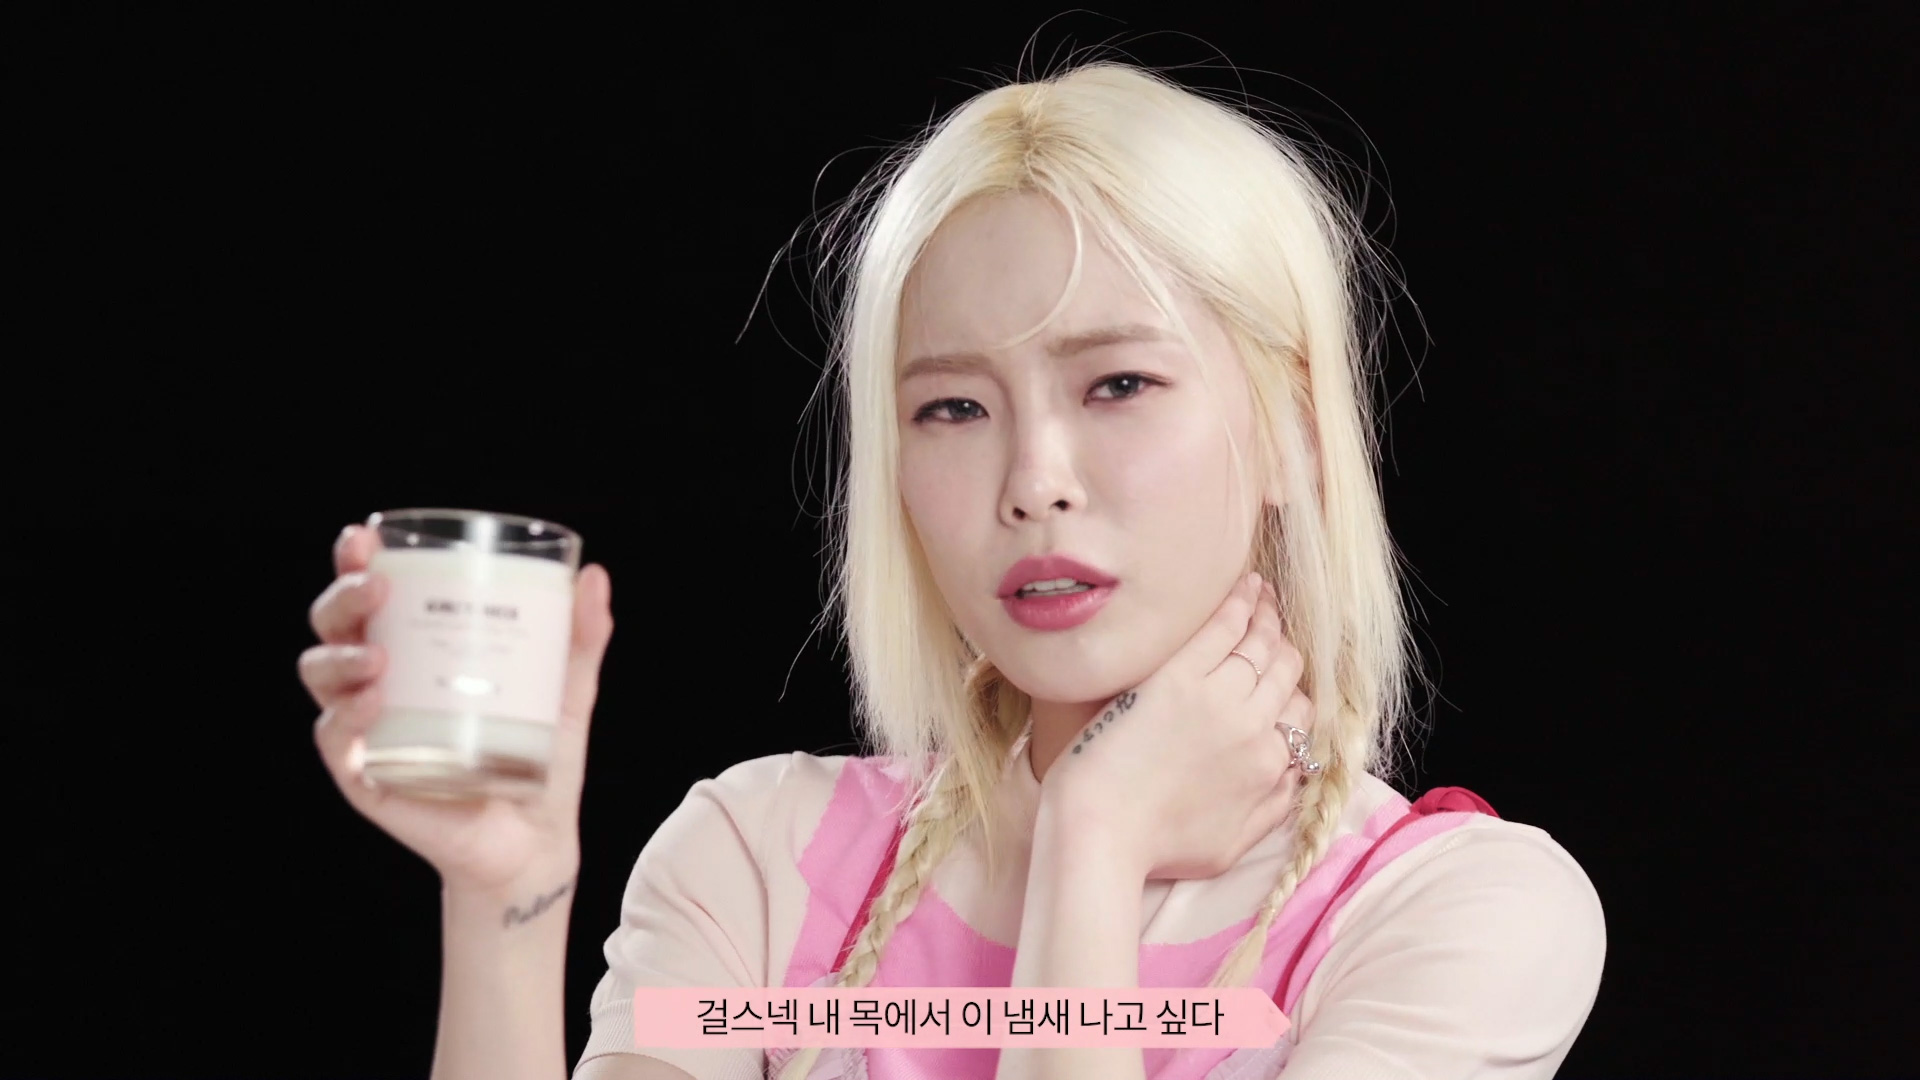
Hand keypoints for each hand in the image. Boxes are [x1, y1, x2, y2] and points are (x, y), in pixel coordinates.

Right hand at [299, 523, 614, 894]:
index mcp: (418, 648)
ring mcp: (367, 728)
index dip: (356, 560)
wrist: (534, 839)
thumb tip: (593, 575)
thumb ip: (580, 636)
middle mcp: (381, 681)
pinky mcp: (365, 776)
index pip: (372, 594)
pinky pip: (335, 743)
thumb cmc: (540, 756)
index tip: (365, 535)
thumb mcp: (565, 690)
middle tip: (378, 587)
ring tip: (378, 654)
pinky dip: (343, 720)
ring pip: (322, 676)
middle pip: (334, 626)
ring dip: (339, 656)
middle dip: (343, 597)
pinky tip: (371, 706)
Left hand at [1038, 572, 1313, 881]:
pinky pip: (1220, 629)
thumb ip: (1272, 808)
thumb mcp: (1232, 845)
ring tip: (1264, 594)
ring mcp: (1217, 697)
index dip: (1292, 690)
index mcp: (1267, 766)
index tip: (1280, 675)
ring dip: (1266, 615)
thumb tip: (1293, 775)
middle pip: (1283, 671)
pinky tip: (1246, 584)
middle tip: (1274, 620)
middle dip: (1282, 644)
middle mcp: (1253, 727)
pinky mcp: (1177, 678)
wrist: (1102, 833)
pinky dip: (1238, 603)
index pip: (1298, 713)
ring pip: (1258, 644)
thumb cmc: (1156, 847)